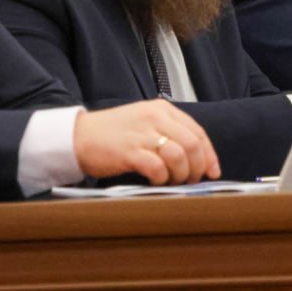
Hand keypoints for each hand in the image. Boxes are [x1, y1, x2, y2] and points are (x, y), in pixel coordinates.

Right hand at [73, 100, 220, 184]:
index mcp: (161, 108)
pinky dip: (162, 178)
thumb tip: (197, 160)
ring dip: (181, 174)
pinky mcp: (129, 151)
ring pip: (179, 155)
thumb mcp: (144, 123)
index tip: (213, 172)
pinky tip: (155, 180)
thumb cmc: (113, 134)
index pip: (197, 131)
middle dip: (198, 167)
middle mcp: (154, 117)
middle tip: (191, 181)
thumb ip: (169, 133)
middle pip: (192, 144)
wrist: (78, 136)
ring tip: (172, 181)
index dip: (209, 155)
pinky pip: (158, 167)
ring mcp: (142, 133)